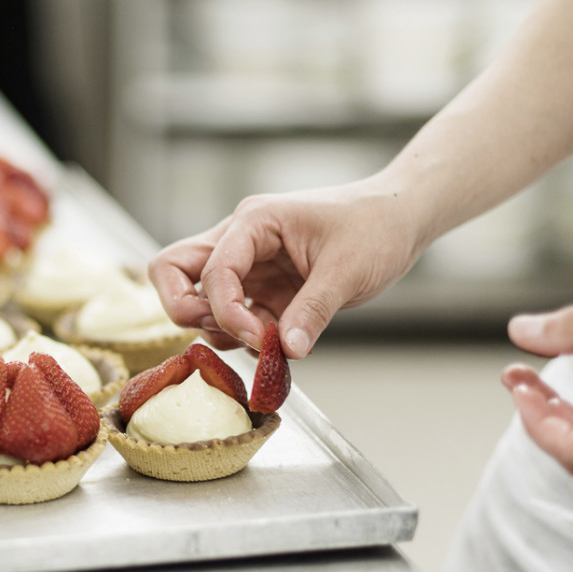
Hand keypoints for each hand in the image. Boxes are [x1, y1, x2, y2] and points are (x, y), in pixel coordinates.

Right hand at [148, 180, 426, 355]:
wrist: (400, 220)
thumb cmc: (376, 226)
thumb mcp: (347, 271)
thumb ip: (312, 312)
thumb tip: (285, 351)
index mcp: (254, 222)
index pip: (211, 270)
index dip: (226, 311)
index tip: (259, 337)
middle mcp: (240, 240)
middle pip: (173, 270)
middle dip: (184, 309)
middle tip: (225, 333)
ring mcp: (248, 264)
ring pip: (197, 296)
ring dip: (220, 327)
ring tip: (266, 341)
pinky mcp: (262, 287)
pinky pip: (232, 314)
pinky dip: (244, 335)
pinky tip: (277, 343)